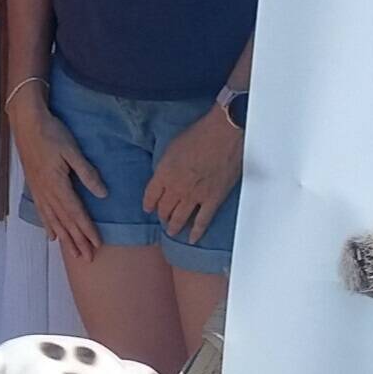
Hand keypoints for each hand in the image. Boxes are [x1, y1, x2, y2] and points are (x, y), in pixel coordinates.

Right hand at [9, 87, 108, 274]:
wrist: (27, 124)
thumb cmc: (52, 134)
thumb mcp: (73, 151)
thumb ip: (87, 174)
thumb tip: (102, 194)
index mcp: (58, 184)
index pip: (76, 213)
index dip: (87, 230)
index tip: (97, 244)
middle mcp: (47, 193)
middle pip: (65, 222)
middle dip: (77, 241)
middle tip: (88, 258)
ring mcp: (39, 192)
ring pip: (53, 221)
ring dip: (65, 238)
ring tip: (73, 253)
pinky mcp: (35, 187)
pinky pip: (42, 213)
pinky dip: (48, 226)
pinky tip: (52, 236)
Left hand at [142, 104, 241, 243]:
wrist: (223, 134)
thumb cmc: (199, 134)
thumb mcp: (172, 147)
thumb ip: (166, 166)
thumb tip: (164, 175)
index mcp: (164, 174)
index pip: (150, 196)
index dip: (148, 204)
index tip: (148, 209)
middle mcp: (176, 189)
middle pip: (164, 209)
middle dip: (162, 216)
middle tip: (162, 220)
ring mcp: (195, 196)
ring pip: (180, 218)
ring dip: (174, 227)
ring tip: (171, 232)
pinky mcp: (213, 200)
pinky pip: (202, 221)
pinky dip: (196, 232)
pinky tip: (191, 239)